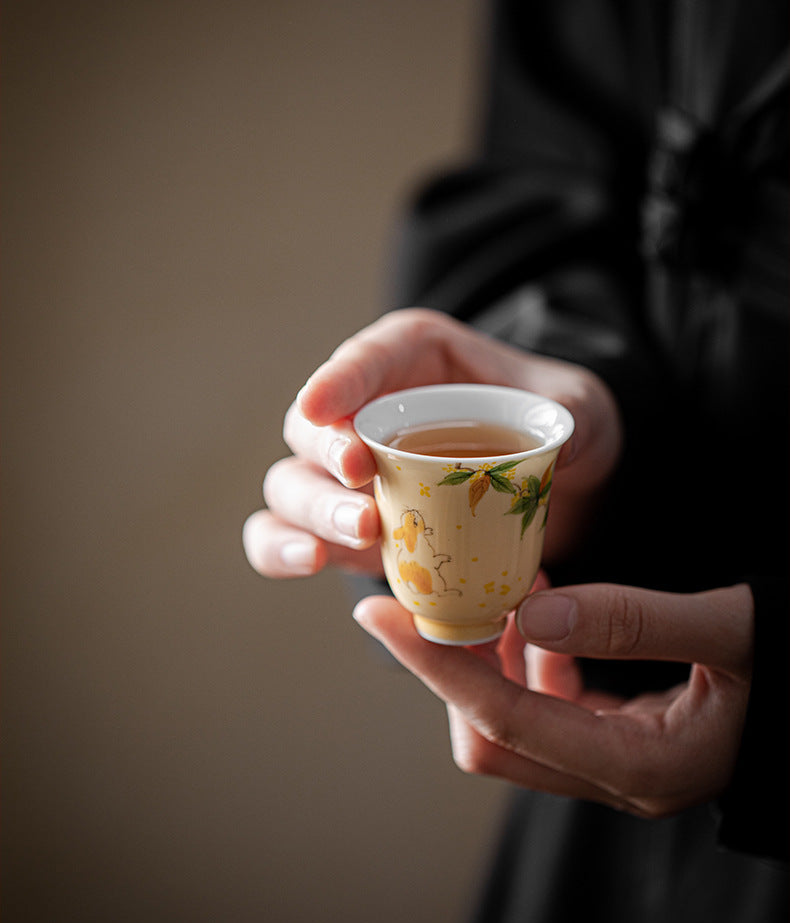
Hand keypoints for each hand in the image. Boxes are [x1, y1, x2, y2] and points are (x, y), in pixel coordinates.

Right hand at [242, 309, 622, 578]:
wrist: (559, 486)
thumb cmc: (554, 426)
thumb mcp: (576, 408)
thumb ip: (566, 415)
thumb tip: (548, 447)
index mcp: (414, 360)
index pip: (367, 360)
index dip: (337, 379)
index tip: (318, 405)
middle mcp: (366, 412)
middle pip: (313, 427)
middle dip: (326, 454)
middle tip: (361, 480)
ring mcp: (348, 474)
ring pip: (294, 484)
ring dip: (313, 509)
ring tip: (361, 533)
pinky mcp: (347, 525)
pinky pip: (292, 537)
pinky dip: (287, 550)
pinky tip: (311, 562)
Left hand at [351, 581, 753, 817]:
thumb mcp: (732, 629)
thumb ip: (636, 621)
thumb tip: (530, 612)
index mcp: (643, 765)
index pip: (504, 721)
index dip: (434, 667)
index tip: (378, 615)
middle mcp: (618, 779)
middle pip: (491, 737)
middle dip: (448, 666)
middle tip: (428, 593)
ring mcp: (616, 766)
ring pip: (513, 724)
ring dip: (489, 659)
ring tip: (494, 587)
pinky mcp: (617, 742)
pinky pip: (546, 708)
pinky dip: (527, 658)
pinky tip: (540, 608)